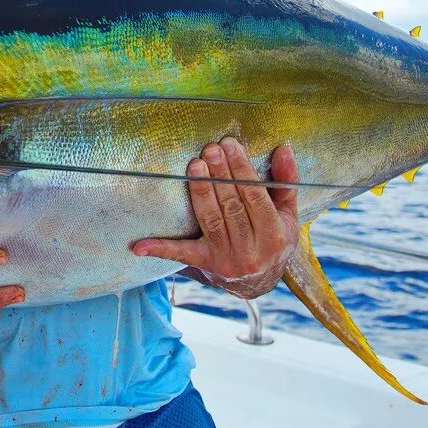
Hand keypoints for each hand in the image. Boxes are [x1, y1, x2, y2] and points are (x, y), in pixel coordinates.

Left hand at [132, 137, 298, 299]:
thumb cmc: (273, 239)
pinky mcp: (204, 264)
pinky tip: (140, 245)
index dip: (242, 170)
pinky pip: (181, 255)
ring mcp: (226, 259)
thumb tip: (284, 148)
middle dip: (219, 175)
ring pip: (210, 220)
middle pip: (232, 207)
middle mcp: (251, 251)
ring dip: (201, 191)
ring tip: (195, 165)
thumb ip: (287, 181)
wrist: (259, 283)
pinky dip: (160, 249)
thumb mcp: (287, 214)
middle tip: (210, 148)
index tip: (230, 145)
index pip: (256, 197)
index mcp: (274, 235)